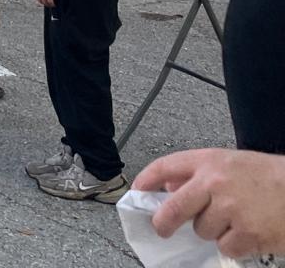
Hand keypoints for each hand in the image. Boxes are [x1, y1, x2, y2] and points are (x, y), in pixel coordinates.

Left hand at [135, 148, 284, 258]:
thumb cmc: (270, 177)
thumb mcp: (232, 163)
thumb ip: (200, 173)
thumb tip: (171, 188)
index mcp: (209, 161)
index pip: (166, 166)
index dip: (147, 180)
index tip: (138, 191)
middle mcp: (215, 183)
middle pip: (174, 208)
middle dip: (163, 222)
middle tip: (162, 229)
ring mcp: (230, 209)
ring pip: (202, 230)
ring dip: (213, 230)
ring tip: (235, 220)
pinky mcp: (246, 233)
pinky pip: (225, 246)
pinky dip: (234, 245)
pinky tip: (248, 232)